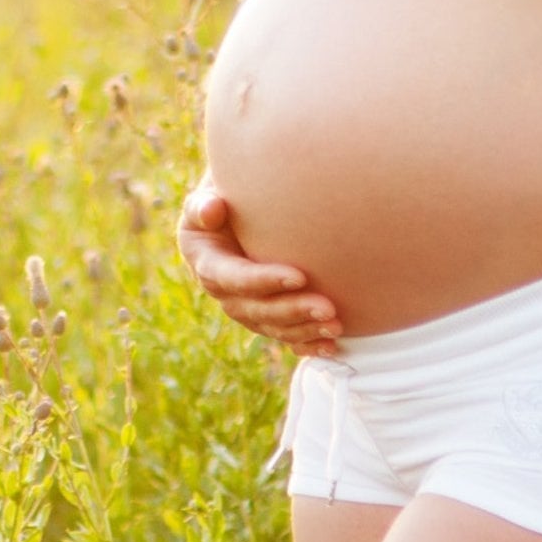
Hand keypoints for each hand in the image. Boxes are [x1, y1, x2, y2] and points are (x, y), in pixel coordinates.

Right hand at [176, 181, 344, 356]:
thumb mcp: (209, 195)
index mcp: (207, 262)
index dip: (264, 281)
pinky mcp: (264, 315)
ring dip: (304, 329)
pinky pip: (284, 335)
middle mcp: (224, 292)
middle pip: (257, 309)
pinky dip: (306, 343)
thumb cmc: (226, 195)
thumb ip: (205, 204)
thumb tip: (212, 209)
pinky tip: (330, 347)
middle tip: (328, 308)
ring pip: (273, 327)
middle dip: (292, 311)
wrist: (239, 209)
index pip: (234, 277)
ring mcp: (245, 306)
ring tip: (336, 326)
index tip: (300, 276)